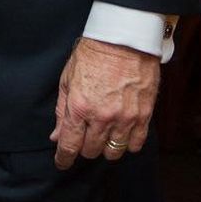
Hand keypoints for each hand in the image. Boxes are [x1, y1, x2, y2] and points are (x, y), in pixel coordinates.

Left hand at [50, 37, 159, 170]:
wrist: (123, 39)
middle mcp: (101, 117)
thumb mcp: (67, 79)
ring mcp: (124, 118)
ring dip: (106, 147)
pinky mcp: (143, 115)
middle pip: (91, 151)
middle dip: (84, 148)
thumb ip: (62, 111)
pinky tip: (122, 134)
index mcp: (79, 107)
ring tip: (104, 134)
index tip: (62, 162)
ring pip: (113, 152)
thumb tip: (57, 136)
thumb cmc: (92, 55)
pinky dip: (128, 143)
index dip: (63, 159)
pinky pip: (136, 144)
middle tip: (85, 137)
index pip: (69, 146)